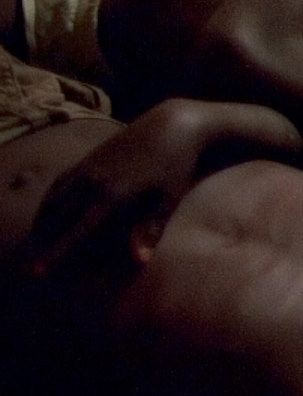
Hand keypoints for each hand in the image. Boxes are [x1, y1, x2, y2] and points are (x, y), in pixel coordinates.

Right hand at [20, 100, 300, 280]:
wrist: (173, 124)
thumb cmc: (177, 164)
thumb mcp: (170, 197)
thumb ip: (151, 229)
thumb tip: (141, 261)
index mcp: (112, 194)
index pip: (77, 231)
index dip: (57, 253)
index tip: (40, 271)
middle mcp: (93, 180)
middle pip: (57, 217)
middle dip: (43, 241)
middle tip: (33, 264)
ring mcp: (88, 166)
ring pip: (54, 198)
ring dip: (42, 220)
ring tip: (36, 241)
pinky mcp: (90, 157)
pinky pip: (60, 182)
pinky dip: (50, 199)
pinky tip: (49, 210)